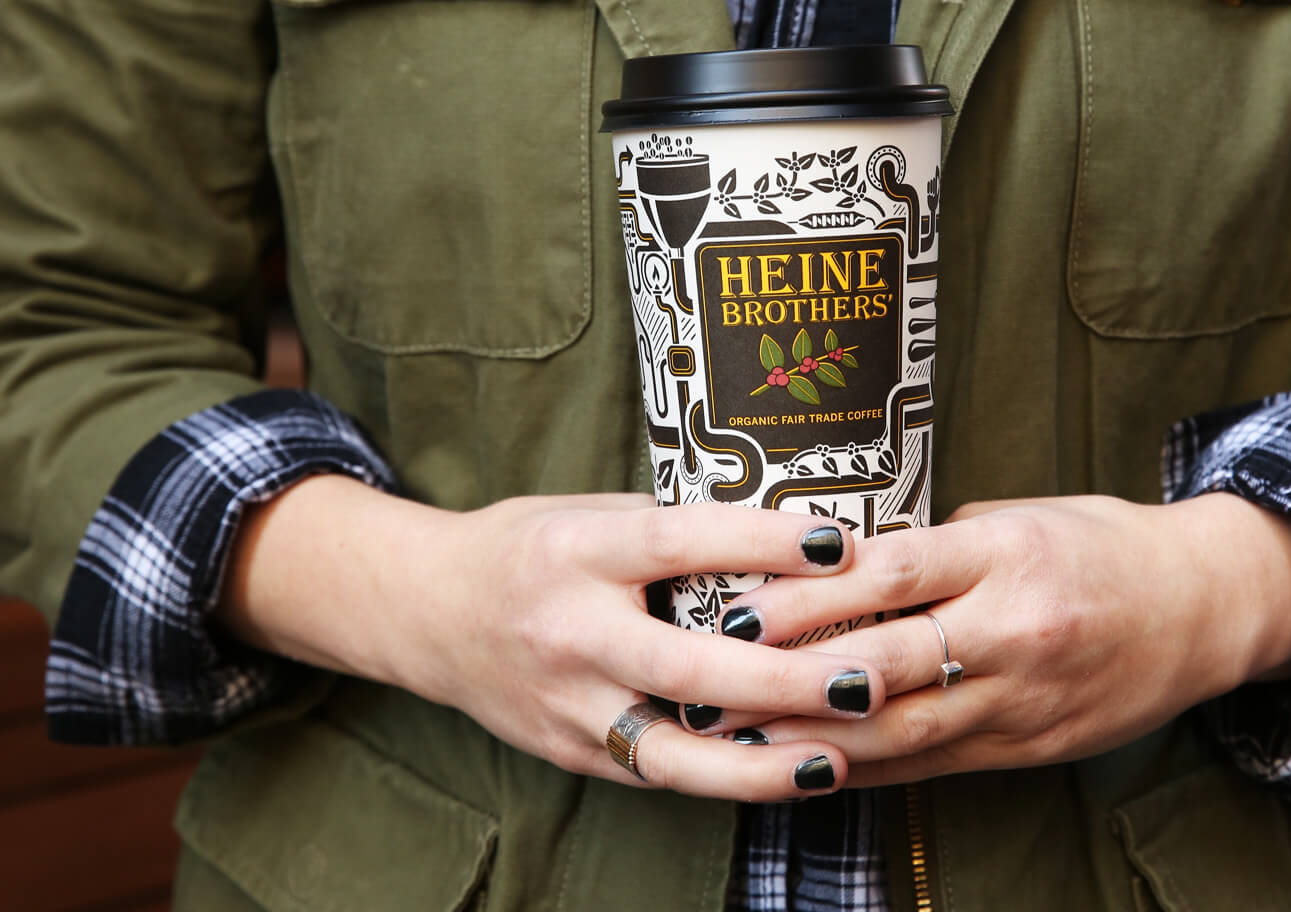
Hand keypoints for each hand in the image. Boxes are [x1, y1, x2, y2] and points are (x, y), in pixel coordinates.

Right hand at [219, 476, 889, 800]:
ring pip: (671, 749)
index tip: (838, 543)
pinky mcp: (570, 751)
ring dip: (761, 763)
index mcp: (576, 551)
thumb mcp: (590, 514)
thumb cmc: (528, 550)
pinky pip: (656, 772)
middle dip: (784, 679)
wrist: (425, 611)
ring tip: (837, 759)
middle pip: (685, 665)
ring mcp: (567, 703)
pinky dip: (722, 777)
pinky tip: (784, 774)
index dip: (761, 544)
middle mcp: (569, 632)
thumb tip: (785, 535)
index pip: (678, 542)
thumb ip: (673, 530)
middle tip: (865, 679)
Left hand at [710, 493, 1290, 785]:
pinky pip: (934, 764)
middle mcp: (1014, 630)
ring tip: (738, 738)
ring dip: (813, 737)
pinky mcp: (1030, 747)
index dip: (806, 598)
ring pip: (903, 730)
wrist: (1206, 608)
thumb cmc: (1102, 546)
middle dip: (788, 678)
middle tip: (709, 681)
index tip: (736, 604)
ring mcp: (1023, 699)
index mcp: (1006, 554)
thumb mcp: (1021, 517)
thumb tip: (837, 561)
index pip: (887, 576)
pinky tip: (809, 766)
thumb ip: (935, 544)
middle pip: (883, 663)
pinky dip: (868, 768)